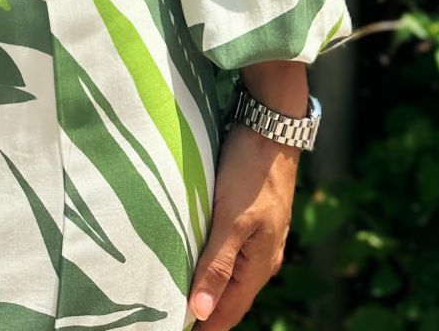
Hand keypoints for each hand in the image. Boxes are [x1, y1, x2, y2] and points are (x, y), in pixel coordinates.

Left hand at [187, 123, 301, 326]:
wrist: (271, 127)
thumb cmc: (251, 172)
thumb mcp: (231, 219)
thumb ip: (217, 265)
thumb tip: (201, 313)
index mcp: (260, 266)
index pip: (228, 314)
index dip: (203, 326)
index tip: (171, 328)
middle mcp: (262, 259)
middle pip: (230, 298)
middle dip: (203, 311)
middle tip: (166, 312)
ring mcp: (259, 239)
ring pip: (229, 275)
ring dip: (206, 286)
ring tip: (174, 289)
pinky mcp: (252, 219)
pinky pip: (230, 253)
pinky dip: (211, 261)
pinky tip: (193, 255)